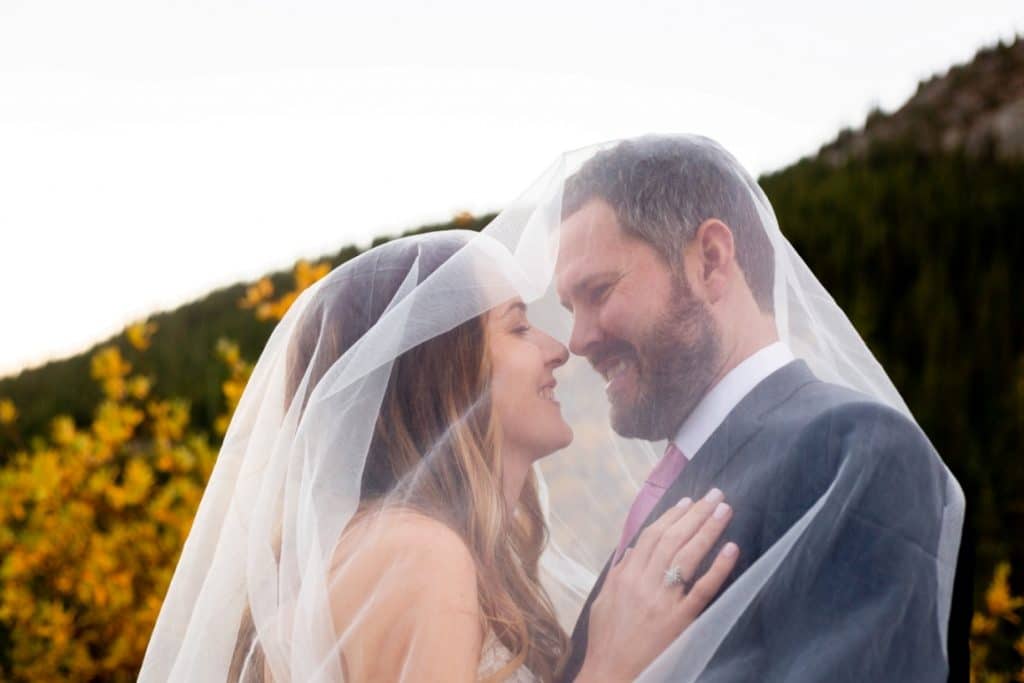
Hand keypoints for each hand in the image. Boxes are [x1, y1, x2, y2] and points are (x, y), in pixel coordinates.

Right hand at [575, 489, 739, 682]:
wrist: (610, 673)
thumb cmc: (606, 640)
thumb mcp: (603, 601)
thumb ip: (618, 573)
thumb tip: (630, 549)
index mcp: (625, 576)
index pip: (651, 537)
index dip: (671, 516)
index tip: (688, 501)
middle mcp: (643, 582)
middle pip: (672, 539)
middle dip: (695, 514)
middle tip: (715, 495)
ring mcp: (662, 600)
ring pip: (687, 555)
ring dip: (708, 529)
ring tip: (724, 510)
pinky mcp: (679, 620)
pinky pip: (702, 589)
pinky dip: (718, 567)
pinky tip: (731, 548)